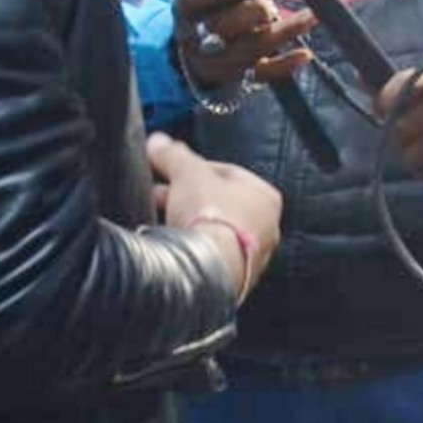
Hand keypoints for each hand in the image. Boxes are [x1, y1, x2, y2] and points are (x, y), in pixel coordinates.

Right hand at [148, 131, 283, 300]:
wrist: (207, 270)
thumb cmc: (211, 216)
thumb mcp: (187, 173)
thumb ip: (174, 155)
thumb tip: (159, 142)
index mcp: (265, 196)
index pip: (226, 173)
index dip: (193, 169)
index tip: (170, 170)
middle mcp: (265, 228)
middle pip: (218, 204)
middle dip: (185, 197)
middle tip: (157, 195)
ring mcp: (249, 257)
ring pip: (212, 232)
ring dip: (186, 223)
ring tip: (158, 221)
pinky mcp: (231, 279)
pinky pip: (207, 256)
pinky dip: (189, 249)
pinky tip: (170, 246)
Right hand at [173, 0, 312, 90]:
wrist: (199, 48)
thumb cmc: (216, 4)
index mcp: (186, 6)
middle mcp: (197, 36)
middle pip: (223, 26)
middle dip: (251, 12)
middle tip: (268, 7)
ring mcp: (216, 61)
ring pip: (248, 48)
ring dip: (283, 32)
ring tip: (309, 18)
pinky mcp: (236, 78)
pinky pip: (262, 74)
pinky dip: (285, 64)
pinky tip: (304, 54)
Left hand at [374, 61, 422, 186]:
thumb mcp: (418, 87)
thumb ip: (387, 84)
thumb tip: (357, 76)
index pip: (407, 83)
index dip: (387, 98)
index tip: (381, 108)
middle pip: (407, 124)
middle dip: (397, 133)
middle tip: (400, 134)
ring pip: (418, 153)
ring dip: (410, 155)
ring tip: (415, 149)